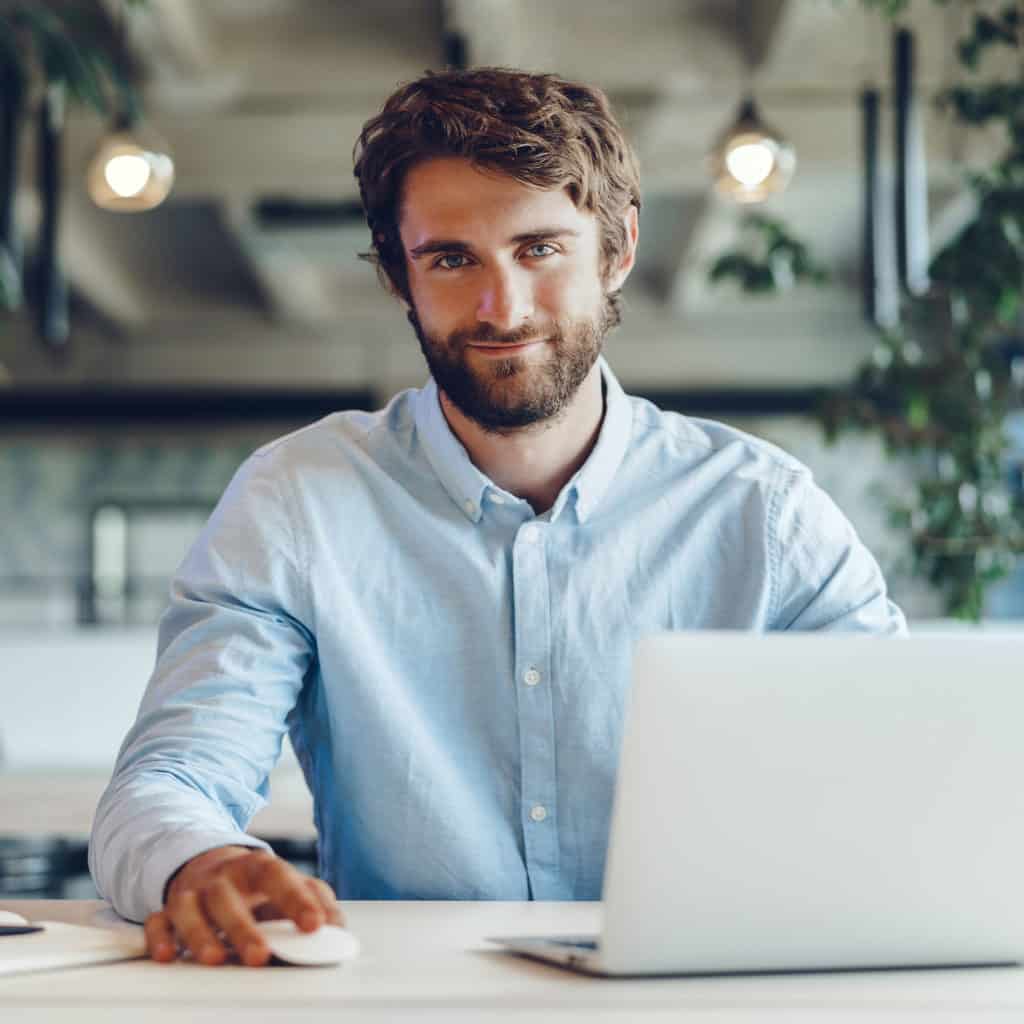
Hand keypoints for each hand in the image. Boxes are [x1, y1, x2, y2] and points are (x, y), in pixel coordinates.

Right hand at [143, 845, 342, 966]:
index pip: (278, 876)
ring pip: (191, 909)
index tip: (314, 926)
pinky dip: (160, 937)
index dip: (297, 900)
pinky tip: (168, 956)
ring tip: (214, 959)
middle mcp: (223, 878)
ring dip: (201, 934)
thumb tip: (338, 928)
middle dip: (243, 928)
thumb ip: (317, 901)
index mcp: (258, 867)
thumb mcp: (291, 884)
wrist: (210, 865)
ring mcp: (193, 893)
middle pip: (230, 897)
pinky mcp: (168, 910)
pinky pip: (158, 921)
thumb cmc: (257, 884)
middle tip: (260, 956)